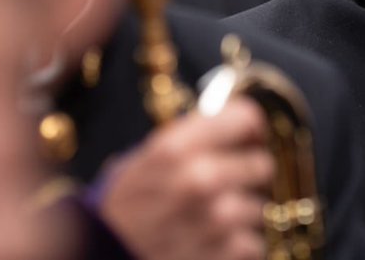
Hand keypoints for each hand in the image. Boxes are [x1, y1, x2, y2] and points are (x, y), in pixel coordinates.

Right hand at [101, 98, 273, 259]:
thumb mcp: (149, 156)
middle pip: (262, 163)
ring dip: (244, 214)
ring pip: (261, 205)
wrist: (102, 255)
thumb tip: (242, 124)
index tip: (247, 138)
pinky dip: (239, 245)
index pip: (247, 118)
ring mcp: (216, 218)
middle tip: (230, 184)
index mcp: (177, 147)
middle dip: (248, 175)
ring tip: (214, 219)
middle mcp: (199, 178)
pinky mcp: (225, 252)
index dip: (249, 129)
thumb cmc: (126, 206)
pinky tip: (213, 242)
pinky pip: (254, 242)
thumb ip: (194, 136)